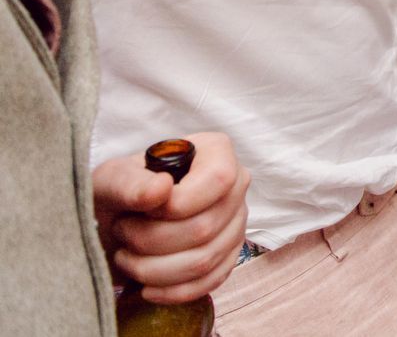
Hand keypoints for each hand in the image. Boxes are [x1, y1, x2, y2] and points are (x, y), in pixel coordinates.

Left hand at [93, 133, 249, 304]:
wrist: (116, 221)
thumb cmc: (117, 193)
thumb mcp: (110, 180)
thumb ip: (130, 183)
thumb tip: (160, 189)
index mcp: (215, 153)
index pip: (218, 180)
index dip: (178, 204)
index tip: (142, 211)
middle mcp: (236, 186)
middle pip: (206, 227)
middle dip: (150, 241)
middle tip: (122, 232)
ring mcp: (236, 223)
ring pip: (205, 260)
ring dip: (153, 269)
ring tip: (127, 256)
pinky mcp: (228, 256)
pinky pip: (210, 282)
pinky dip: (172, 292)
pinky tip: (146, 286)